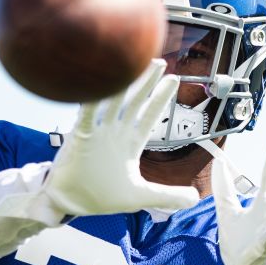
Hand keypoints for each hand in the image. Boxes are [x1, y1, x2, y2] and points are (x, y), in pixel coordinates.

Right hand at [41, 60, 200, 216]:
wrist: (70, 202)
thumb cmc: (101, 196)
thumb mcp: (140, 197)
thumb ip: (167, 195)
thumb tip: (195, 198)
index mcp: (130, 143)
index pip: (150, 116)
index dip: (161, 98)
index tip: (174, 80)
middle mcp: (115, 133)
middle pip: (135, 103)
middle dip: (148, 83)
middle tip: (161, 62)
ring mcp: (98, 133)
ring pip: (113, 103)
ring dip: (124, 85)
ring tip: (134, 62)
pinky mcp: (81, 138)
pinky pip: (87, 115)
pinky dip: (92, 100)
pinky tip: (100, 84)